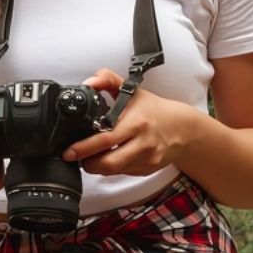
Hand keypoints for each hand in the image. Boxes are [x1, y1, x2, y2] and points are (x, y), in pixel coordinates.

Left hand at [62, 68, 199, 175]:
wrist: (183, 129)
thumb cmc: (154, 110)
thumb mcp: (132, 90)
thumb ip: (108, 80)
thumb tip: (89, 82)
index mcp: (136, 122)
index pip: (105, 139)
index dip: (84, 148)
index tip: (69, 150)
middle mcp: (142, 143)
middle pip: (108, 162)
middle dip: (86, 163)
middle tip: (73, 157)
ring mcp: (146, 159)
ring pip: (113, 171)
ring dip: (96, 167)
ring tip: (87, 157)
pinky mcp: (147, 170)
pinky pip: (122, 173)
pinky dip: (111, 168)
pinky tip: (106, 158)